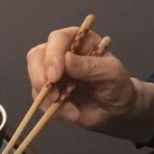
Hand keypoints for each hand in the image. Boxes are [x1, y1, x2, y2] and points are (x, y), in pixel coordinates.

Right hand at [25, 24, 153, 141]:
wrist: (117, 110)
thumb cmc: (117, 85)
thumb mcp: (111, 73)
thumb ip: (90, 66)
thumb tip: (66, 59)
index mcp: (78, 40)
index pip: (57, 39)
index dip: (52, 55)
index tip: (55, 76)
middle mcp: (61, 53)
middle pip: (37, 56)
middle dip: (40, 77)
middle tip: (53, 95)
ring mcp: (53, 72)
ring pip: (35, 78)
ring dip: (47, 97)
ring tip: (71, 111)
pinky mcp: (48, 92)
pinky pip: (39, 99)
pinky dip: (51, 109)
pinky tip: (71, 114)